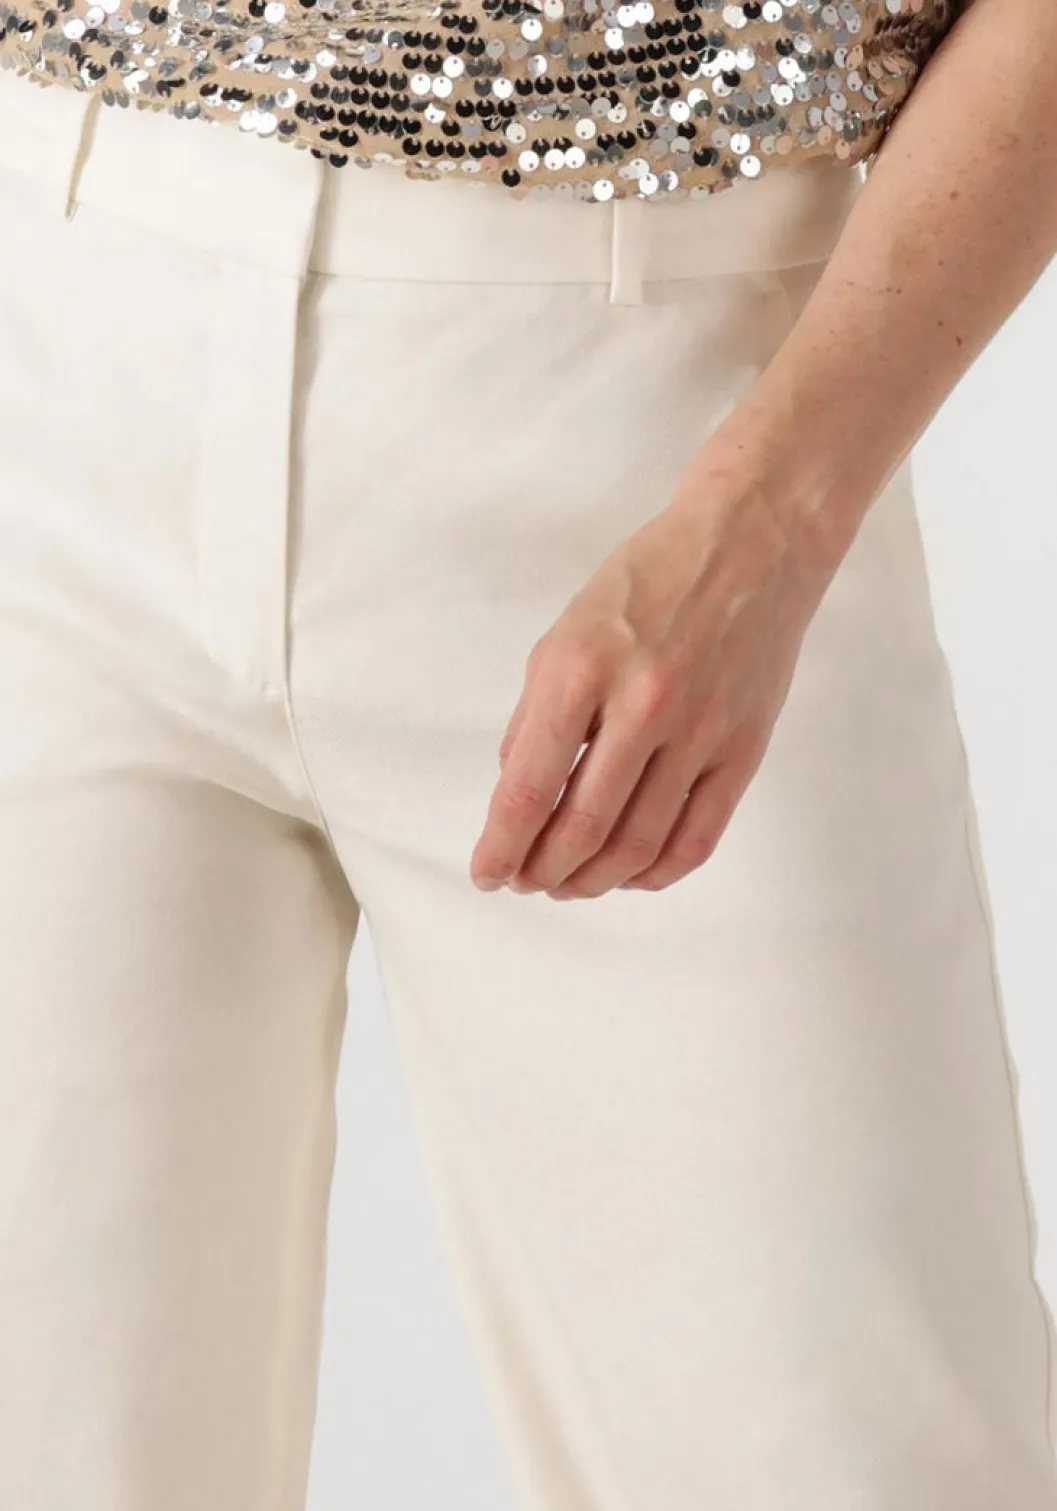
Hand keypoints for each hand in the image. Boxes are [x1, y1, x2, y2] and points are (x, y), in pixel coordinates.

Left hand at [468, 446, 846, 898]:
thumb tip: (518, 793)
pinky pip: (697, 837)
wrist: (752, 542)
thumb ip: (535, 715)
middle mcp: (642, 705)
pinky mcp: (744, 748)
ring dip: (593, 881)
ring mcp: (700, 731)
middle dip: (541, 871)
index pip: (530, 788)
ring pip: (638, 845)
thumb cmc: (649, 581)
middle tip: (524, 881)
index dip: (501, 846)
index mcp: (581, 669)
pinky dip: (656, 872)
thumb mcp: (566, 632)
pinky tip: (630, 874)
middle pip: (582, 828)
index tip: (487, 872)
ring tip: (569, 883)